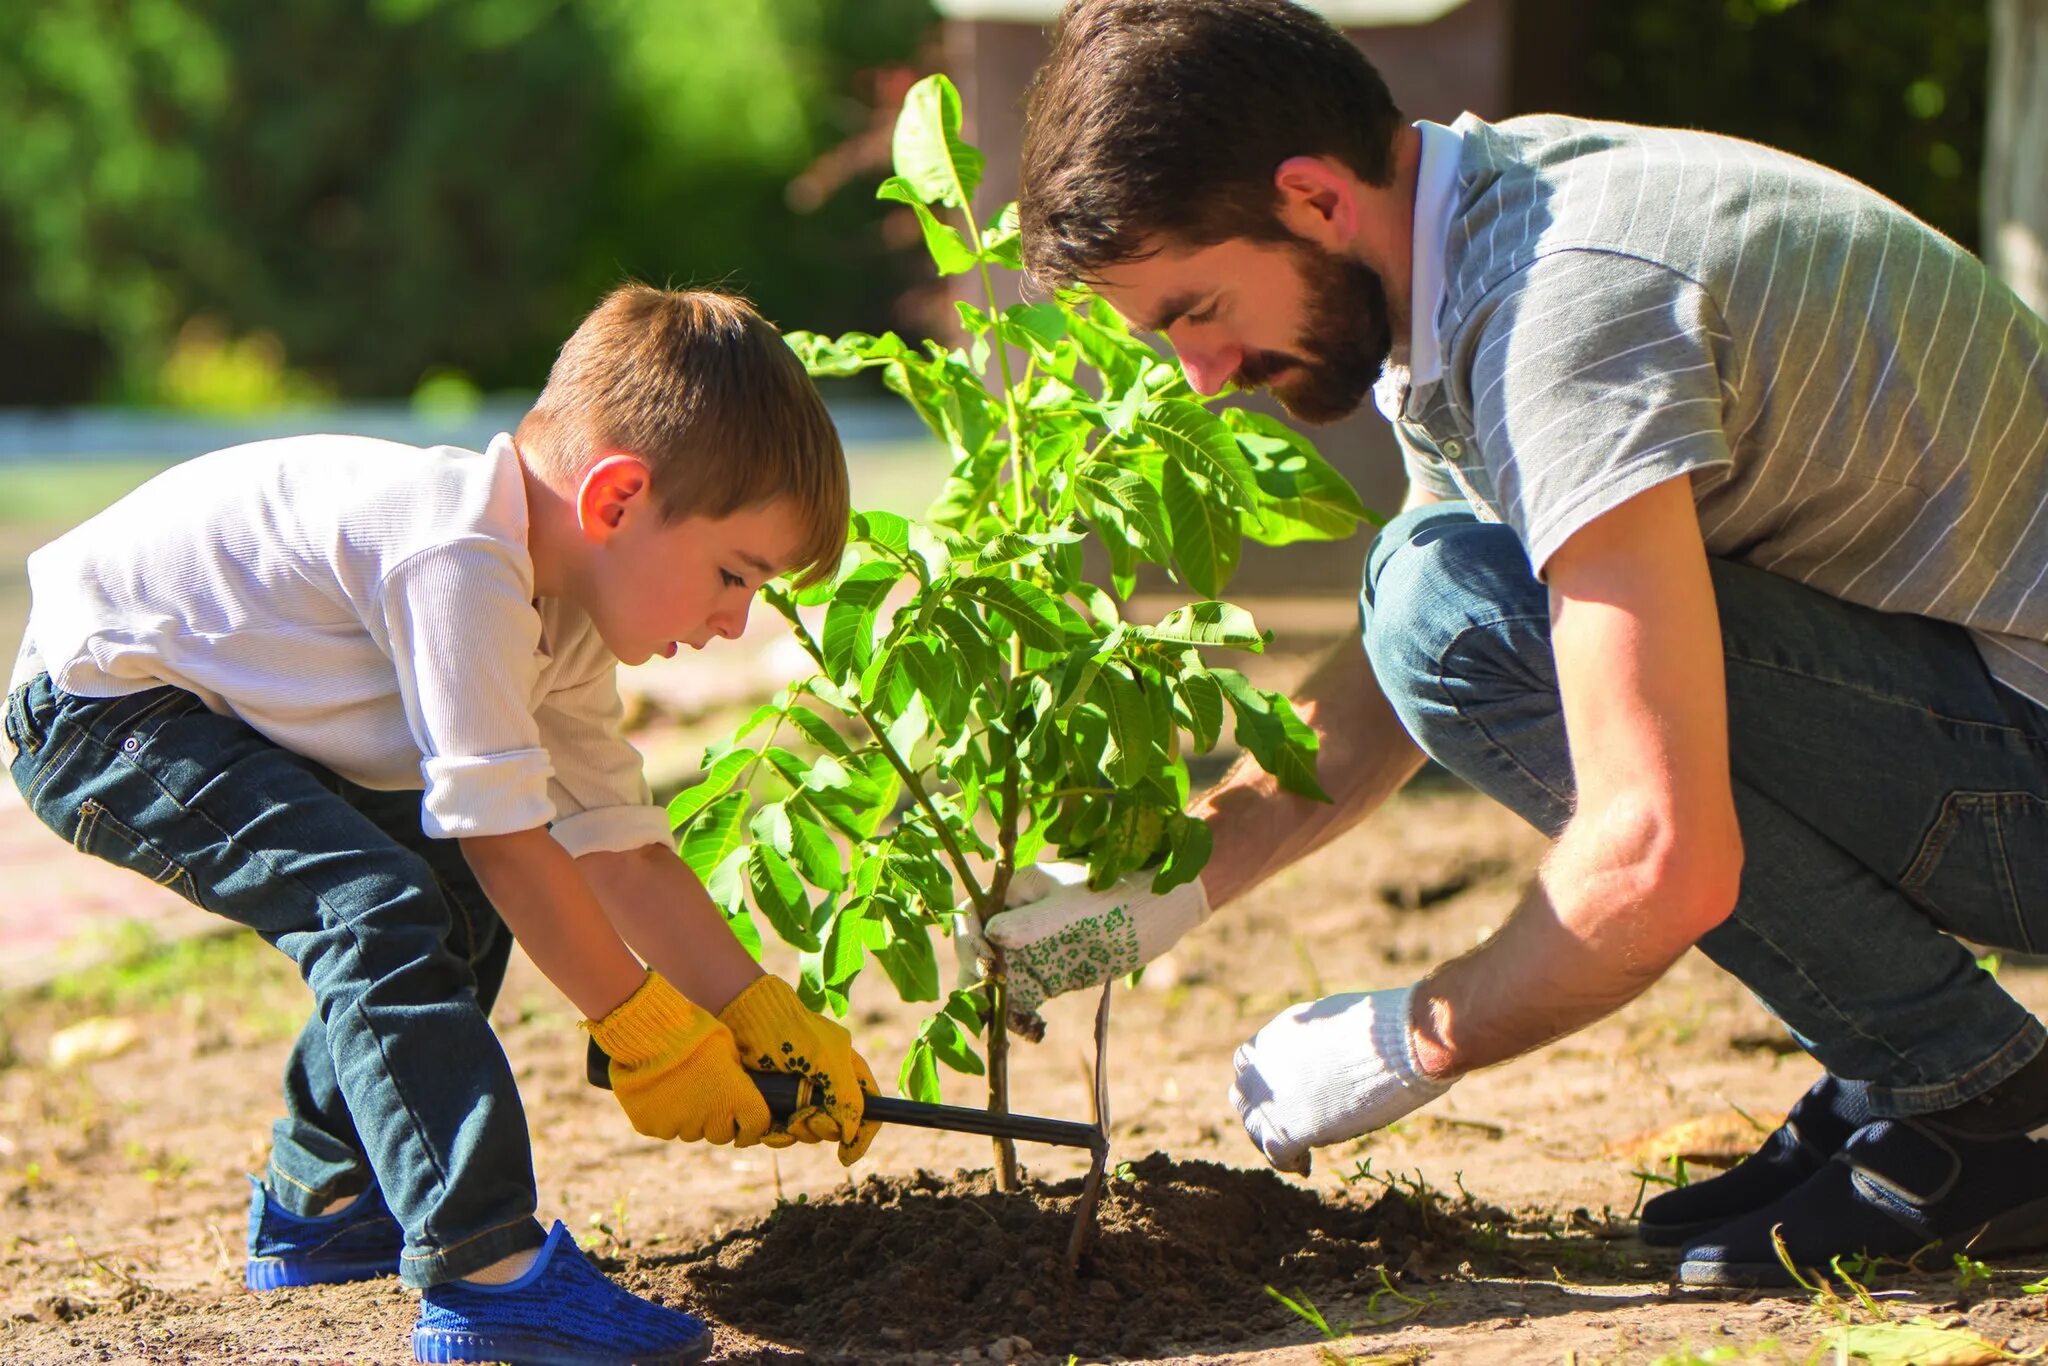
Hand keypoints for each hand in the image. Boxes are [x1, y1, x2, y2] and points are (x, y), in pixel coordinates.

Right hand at [583, 971, 772, 1144]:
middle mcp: (710, 1119)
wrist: (647, 1031)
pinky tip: (657, 1090)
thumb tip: (734, 1084)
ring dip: (688, 1117)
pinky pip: (661, 1127)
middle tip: (706, 1096)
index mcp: (737, 1097)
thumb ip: (734, 1073)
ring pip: (689, 1131)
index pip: (756, 1126)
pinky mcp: (650, 1126)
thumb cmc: (692, 1031)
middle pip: (720, 1134)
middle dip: (717, 1121)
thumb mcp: (726, 1047)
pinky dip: (661, 1115)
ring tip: (677, 1086)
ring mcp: (678, 1126)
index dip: (752, 1128)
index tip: (746, 1127)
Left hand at [718, 975, 879, 1164]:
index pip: (868, 1107)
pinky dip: (777, 1135)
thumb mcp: (828, 1059)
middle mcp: (824, 1084)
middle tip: (806, 1118)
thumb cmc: (789, 1031)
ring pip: (807, 1132)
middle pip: (835, 1126)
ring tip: (787, 1119)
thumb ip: (847, 1097)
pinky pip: (781, 1131)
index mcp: (846, 1069)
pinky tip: (769, 1129)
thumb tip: (849, 1133)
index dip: (862, 1133)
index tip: (847, 1153)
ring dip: (798, 1132)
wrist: (743, 1017)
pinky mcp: (773, 1101)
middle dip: (821, 1129)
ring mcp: (797, 1094)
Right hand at [956, 862, 1211, 1034]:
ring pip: (997, 978)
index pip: (975, 914)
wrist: (1164, 910)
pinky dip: (1019, 1015)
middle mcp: (1020, 918)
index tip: (987, 962)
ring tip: (1012, 1025)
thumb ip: (1032, 922)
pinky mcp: (1051, 972)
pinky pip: (1022, 995)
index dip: (970, 940)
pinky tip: (1033, 1030)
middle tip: (991, 1005)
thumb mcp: (1075, 911)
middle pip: (980, 950)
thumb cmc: (1122, 898)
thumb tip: (990, 934)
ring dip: (996, 1004)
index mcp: (1020, 890)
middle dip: (979, 979)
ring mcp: (1035, 947)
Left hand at [1229, 984, 1451, 1174]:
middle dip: (1265, 1112)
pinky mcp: (1287, 1130)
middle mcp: (1263, 1066)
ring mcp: (1272, 1099)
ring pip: (1255, 1128)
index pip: (1250, 1066)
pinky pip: (1276, 1155)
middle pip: (1246, 1097)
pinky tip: (1306, 1167)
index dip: (1266, 1083)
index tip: (1287, 1095)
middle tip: (1290, 1126)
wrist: (1398, 1044)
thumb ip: (1315, 1041)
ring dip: (1272, 1139)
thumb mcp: (1334, 1019)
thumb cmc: (1382, 1026)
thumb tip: (1323, 1055)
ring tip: (1297, 1152)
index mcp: (1275, 1036)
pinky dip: (1289, 1164)